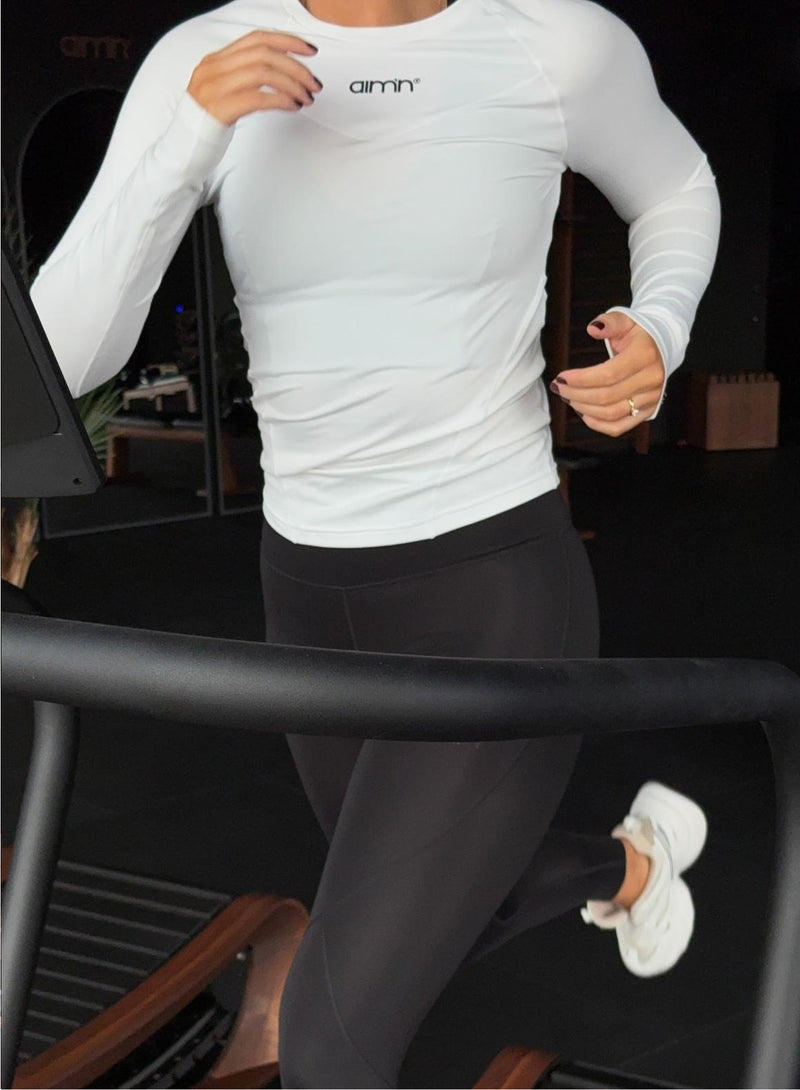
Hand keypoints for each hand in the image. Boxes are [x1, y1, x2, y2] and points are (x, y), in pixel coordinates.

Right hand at [188, 29, 321, 124]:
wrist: (183, 150)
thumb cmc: (209, 124)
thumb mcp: (223, 91)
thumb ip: (244, 76)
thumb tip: (283, 71)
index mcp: (216, 60)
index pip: (256, 38)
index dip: (287, 41)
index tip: (311, 51)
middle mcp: (214, 69)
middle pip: (264, 54)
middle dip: (296, 67)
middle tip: (315, 84)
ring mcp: (214, 88)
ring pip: (263, 73)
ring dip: (292, 85)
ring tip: (306, 98)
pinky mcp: (219, 109)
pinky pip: (257, 98)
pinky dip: (281, 100)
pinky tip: (293, 107)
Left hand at [549, 312, 664, 436]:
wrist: (661, 347)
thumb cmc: (638, 334)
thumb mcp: (626, 320)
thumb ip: (610, 322)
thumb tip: (593, 328)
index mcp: (645, 355)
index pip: (608, 374)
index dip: (581, 379)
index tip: (562, 377)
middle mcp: (651, 379)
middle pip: (607, 396)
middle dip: (576, 394)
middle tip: (559, 387)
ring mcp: (651, 398)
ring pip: (611, 414)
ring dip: (583, 408)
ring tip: (568, 397)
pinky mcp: (647, 411)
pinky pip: (620, 426)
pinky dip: (598, 424)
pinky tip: (584, 413)